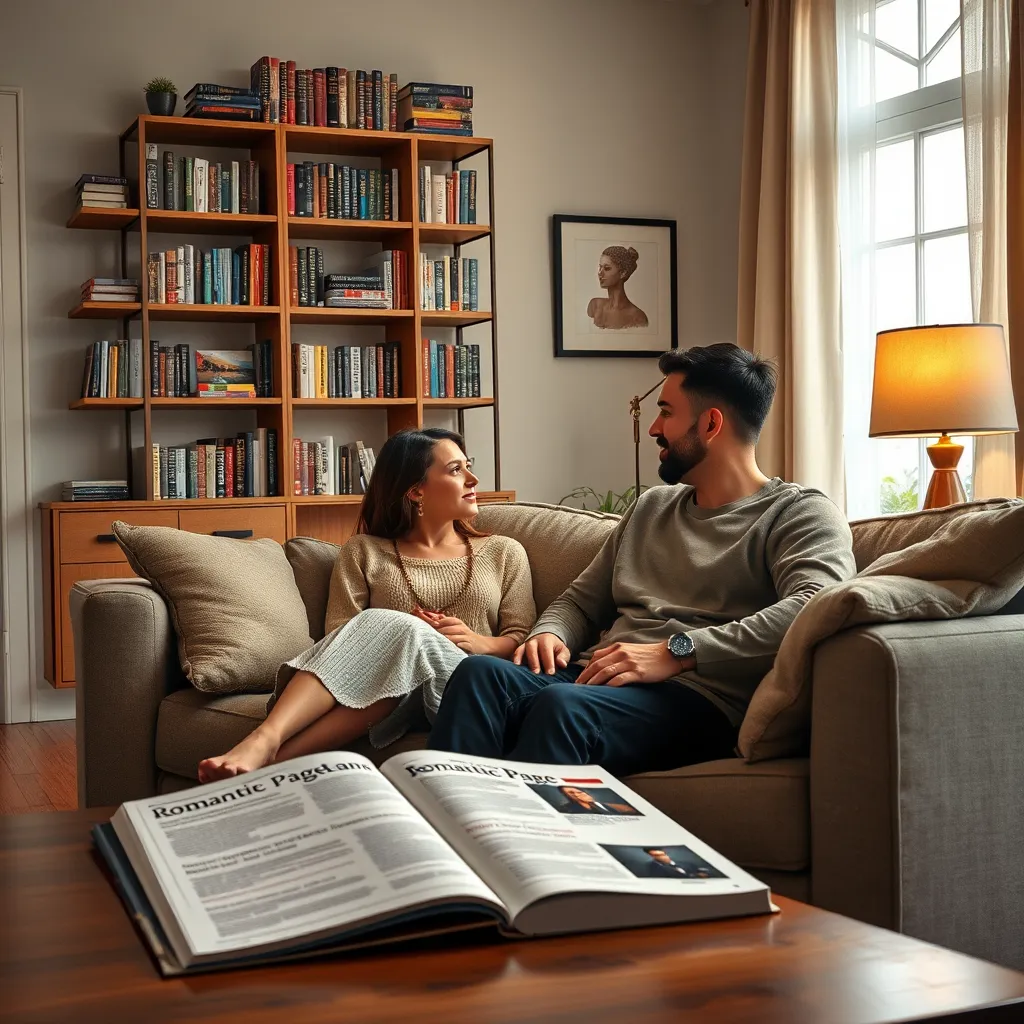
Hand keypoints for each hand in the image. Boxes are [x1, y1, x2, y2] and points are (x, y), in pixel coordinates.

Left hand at [413, 608, 490, 653]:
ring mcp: (466, 636)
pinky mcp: (471, 645)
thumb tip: (434, 615)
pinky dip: (460, 643)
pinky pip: (465, 643)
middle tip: (428, 627)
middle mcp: (462, 628)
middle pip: (449, 626)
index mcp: (457, 623)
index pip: (446, 619)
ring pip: (457, 634)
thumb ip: (445, 621)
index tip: (426, 618)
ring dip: (449, 635)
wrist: (483, 644)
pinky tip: (456, 645)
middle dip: (439, 627)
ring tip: (441, 636)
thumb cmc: (466, 636)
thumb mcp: (457, 627)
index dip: (436, 619)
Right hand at [513, 633, 570, 674]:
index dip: (548, 662)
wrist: (547, 640)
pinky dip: (515, 659)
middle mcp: (534, 641)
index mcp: (546, 640)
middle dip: (534, 661)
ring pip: (522, 650)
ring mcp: (526, 644)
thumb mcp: (563, 651)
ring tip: (523, 672)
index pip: (546, 650)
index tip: (550, 673)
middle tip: (537, 673)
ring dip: (522, 660)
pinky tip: (516, 668)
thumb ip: (563, 657)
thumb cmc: (556, 649)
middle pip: (532, 649)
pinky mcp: (520, 650)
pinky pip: (516, 653)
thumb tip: (562, 664)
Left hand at [574, 640, 694, 686]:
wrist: (669, 655)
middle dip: (585, 677)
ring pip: (605, 672)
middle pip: (596, 665)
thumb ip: (616, 655)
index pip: (595, 657)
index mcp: (618, 648)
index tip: (579, 680)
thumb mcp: (630, 650)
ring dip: (593, 682)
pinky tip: (602, 692)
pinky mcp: (637, 672)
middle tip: (576, 688)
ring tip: (585, 692)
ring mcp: (629, 662)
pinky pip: (619, 679)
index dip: (585, 669)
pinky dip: (608, 686)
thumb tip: (601, 666)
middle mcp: (621, 653)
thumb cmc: (649, 655)